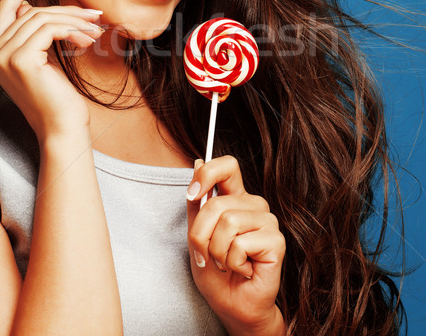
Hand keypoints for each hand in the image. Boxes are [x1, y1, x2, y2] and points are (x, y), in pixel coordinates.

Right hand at [0, 0, 104, 140]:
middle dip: (67, 11)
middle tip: (95, 16)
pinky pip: (50, 29)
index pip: (6, 7)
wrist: (63, 127)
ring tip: (96, 32)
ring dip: (75, 21)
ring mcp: (3, 56)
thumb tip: (28, 7)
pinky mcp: (21, 60)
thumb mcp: (42, 60)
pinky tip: (87, 41)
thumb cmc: (57, 96)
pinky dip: (73, 30)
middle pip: (31, 12)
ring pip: (43, 18)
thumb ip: (32, 35)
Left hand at [187, 156, 285, 335]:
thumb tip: (197, 161)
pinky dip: (233, 262)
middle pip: (217, 203)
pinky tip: (243, 269)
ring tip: (227, 263)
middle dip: (201, 235)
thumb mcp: (197, 235)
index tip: (192, 193)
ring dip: (217, 252)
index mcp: (236, 199)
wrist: (232, 305)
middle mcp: (254, 205)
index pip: (228, 166)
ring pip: (228, 223)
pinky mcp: (276, 241)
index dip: (208, 173)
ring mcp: (268, 221)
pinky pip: (240, 243)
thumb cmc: (216, 273)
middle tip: (206, 257)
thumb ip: (198, 202)